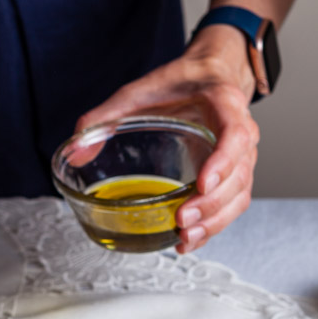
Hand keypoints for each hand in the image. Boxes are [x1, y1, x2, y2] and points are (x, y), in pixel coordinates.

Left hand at [74, 24, 259, 253]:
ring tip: (184, 238)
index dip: (222, 162)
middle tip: (182, 220)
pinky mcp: (231, 177)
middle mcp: (242, 134)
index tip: (202, 184)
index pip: (235, 135)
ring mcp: (240, 158)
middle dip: (212, 204)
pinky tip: (186, 240)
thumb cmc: (178, 84)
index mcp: (224, 104)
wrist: (207, 78)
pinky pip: (231, 206)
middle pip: (238, 176)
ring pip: (238, 196)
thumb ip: (104, 116)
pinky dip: (213, 227)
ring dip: (214, 222)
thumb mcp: (137, 90)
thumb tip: (76, 150)